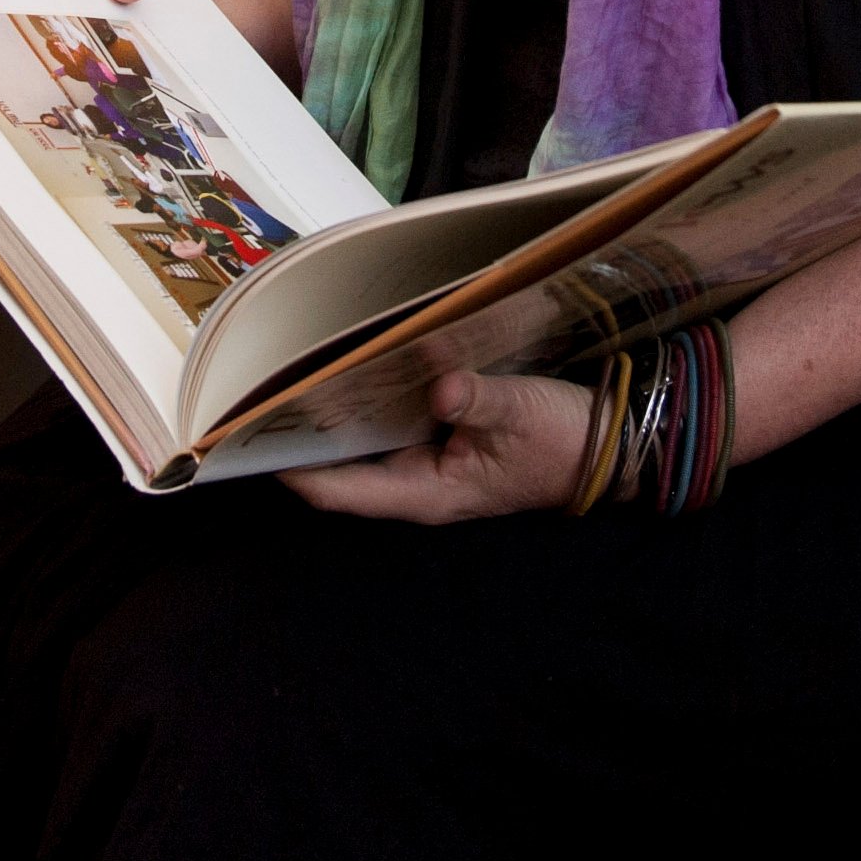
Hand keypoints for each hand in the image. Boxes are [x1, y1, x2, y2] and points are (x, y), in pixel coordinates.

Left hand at [278, 371, 594, 523]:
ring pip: (366, 445)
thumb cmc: (561, 440)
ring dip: (336, 415)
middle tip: (264, 392)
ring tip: (294, 373)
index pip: (344, 491)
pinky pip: (392, 424)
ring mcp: (430, 464)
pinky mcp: (443, 440)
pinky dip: (369, 400)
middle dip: (306, 436)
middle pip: (344, 468)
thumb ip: (477, 400)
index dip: (298, 470)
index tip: (255, 441)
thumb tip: (438, 386)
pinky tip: (354, 366)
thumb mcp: (520, 415)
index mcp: (427, 493)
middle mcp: (419, 484)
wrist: (605, 446)